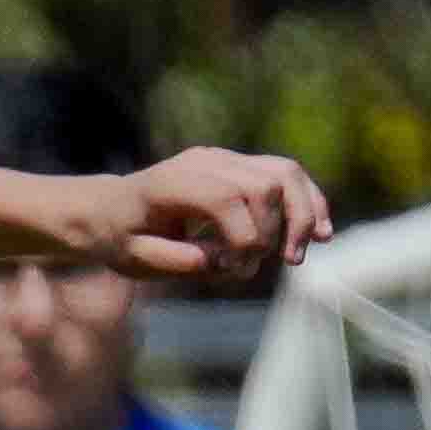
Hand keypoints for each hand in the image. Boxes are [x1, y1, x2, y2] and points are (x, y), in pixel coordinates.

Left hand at [70, 149, 337, 284]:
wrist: (109, 207)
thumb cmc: (118, 237)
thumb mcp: (134, 259)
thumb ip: (176, 261)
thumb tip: (223, 262)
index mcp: (170, 182)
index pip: (226, 198)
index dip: (243, 237)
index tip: (235, 270)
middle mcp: (203, 162)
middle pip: (263, 184)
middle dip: (276, 229)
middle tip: (268, 266)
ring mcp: (224, 159)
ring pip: (283, 172)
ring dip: (304, 213)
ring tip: (299, 255)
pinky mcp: (240, 165)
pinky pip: (284, 174)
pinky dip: (307, 201)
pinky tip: (321, 233)